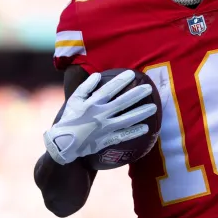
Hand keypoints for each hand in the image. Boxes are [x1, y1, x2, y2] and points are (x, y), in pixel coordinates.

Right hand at [43, 70, 157, 164]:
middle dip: (136, 94)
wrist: (63, 143)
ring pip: (126, 119)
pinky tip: (146, 128)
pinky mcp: (107, 140)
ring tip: (153, 107)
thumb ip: (86, 87)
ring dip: (141, 113)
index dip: (121, 81)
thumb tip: (97, 75)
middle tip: (148, 88)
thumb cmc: (69, 119)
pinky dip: (134, 132)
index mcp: (92, 103)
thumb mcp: (74, 100)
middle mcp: (101, 115)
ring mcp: (105, 128)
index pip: (109, 89)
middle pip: (122, 103)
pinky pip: (123, 136)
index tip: (132, 73)